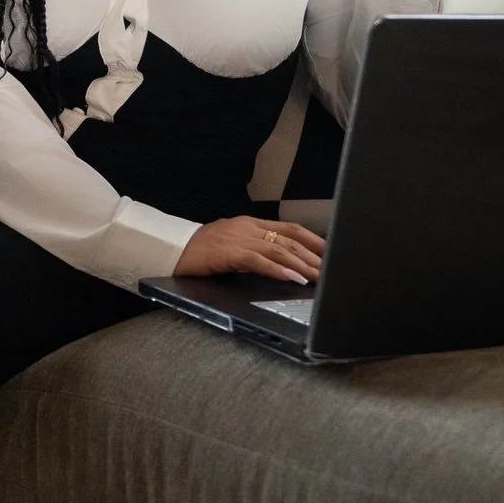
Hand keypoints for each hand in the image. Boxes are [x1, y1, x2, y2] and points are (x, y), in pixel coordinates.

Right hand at [172, 216, 324, 282]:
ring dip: (301, 265)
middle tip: (330, 268)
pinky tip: (292, 278)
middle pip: (288, 239)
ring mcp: (239, 239)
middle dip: (312, 255)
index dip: (311, 239)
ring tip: (318, 276)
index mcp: (249, 224)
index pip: (288, 228)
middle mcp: (247, 228)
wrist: (173, 249)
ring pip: (278, 250)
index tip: (329, 251)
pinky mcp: (230, 253)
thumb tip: (279, 262)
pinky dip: (279, 270)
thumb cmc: (201, 250)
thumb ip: (254, 249)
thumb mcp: (232, 245)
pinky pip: (259, 261)